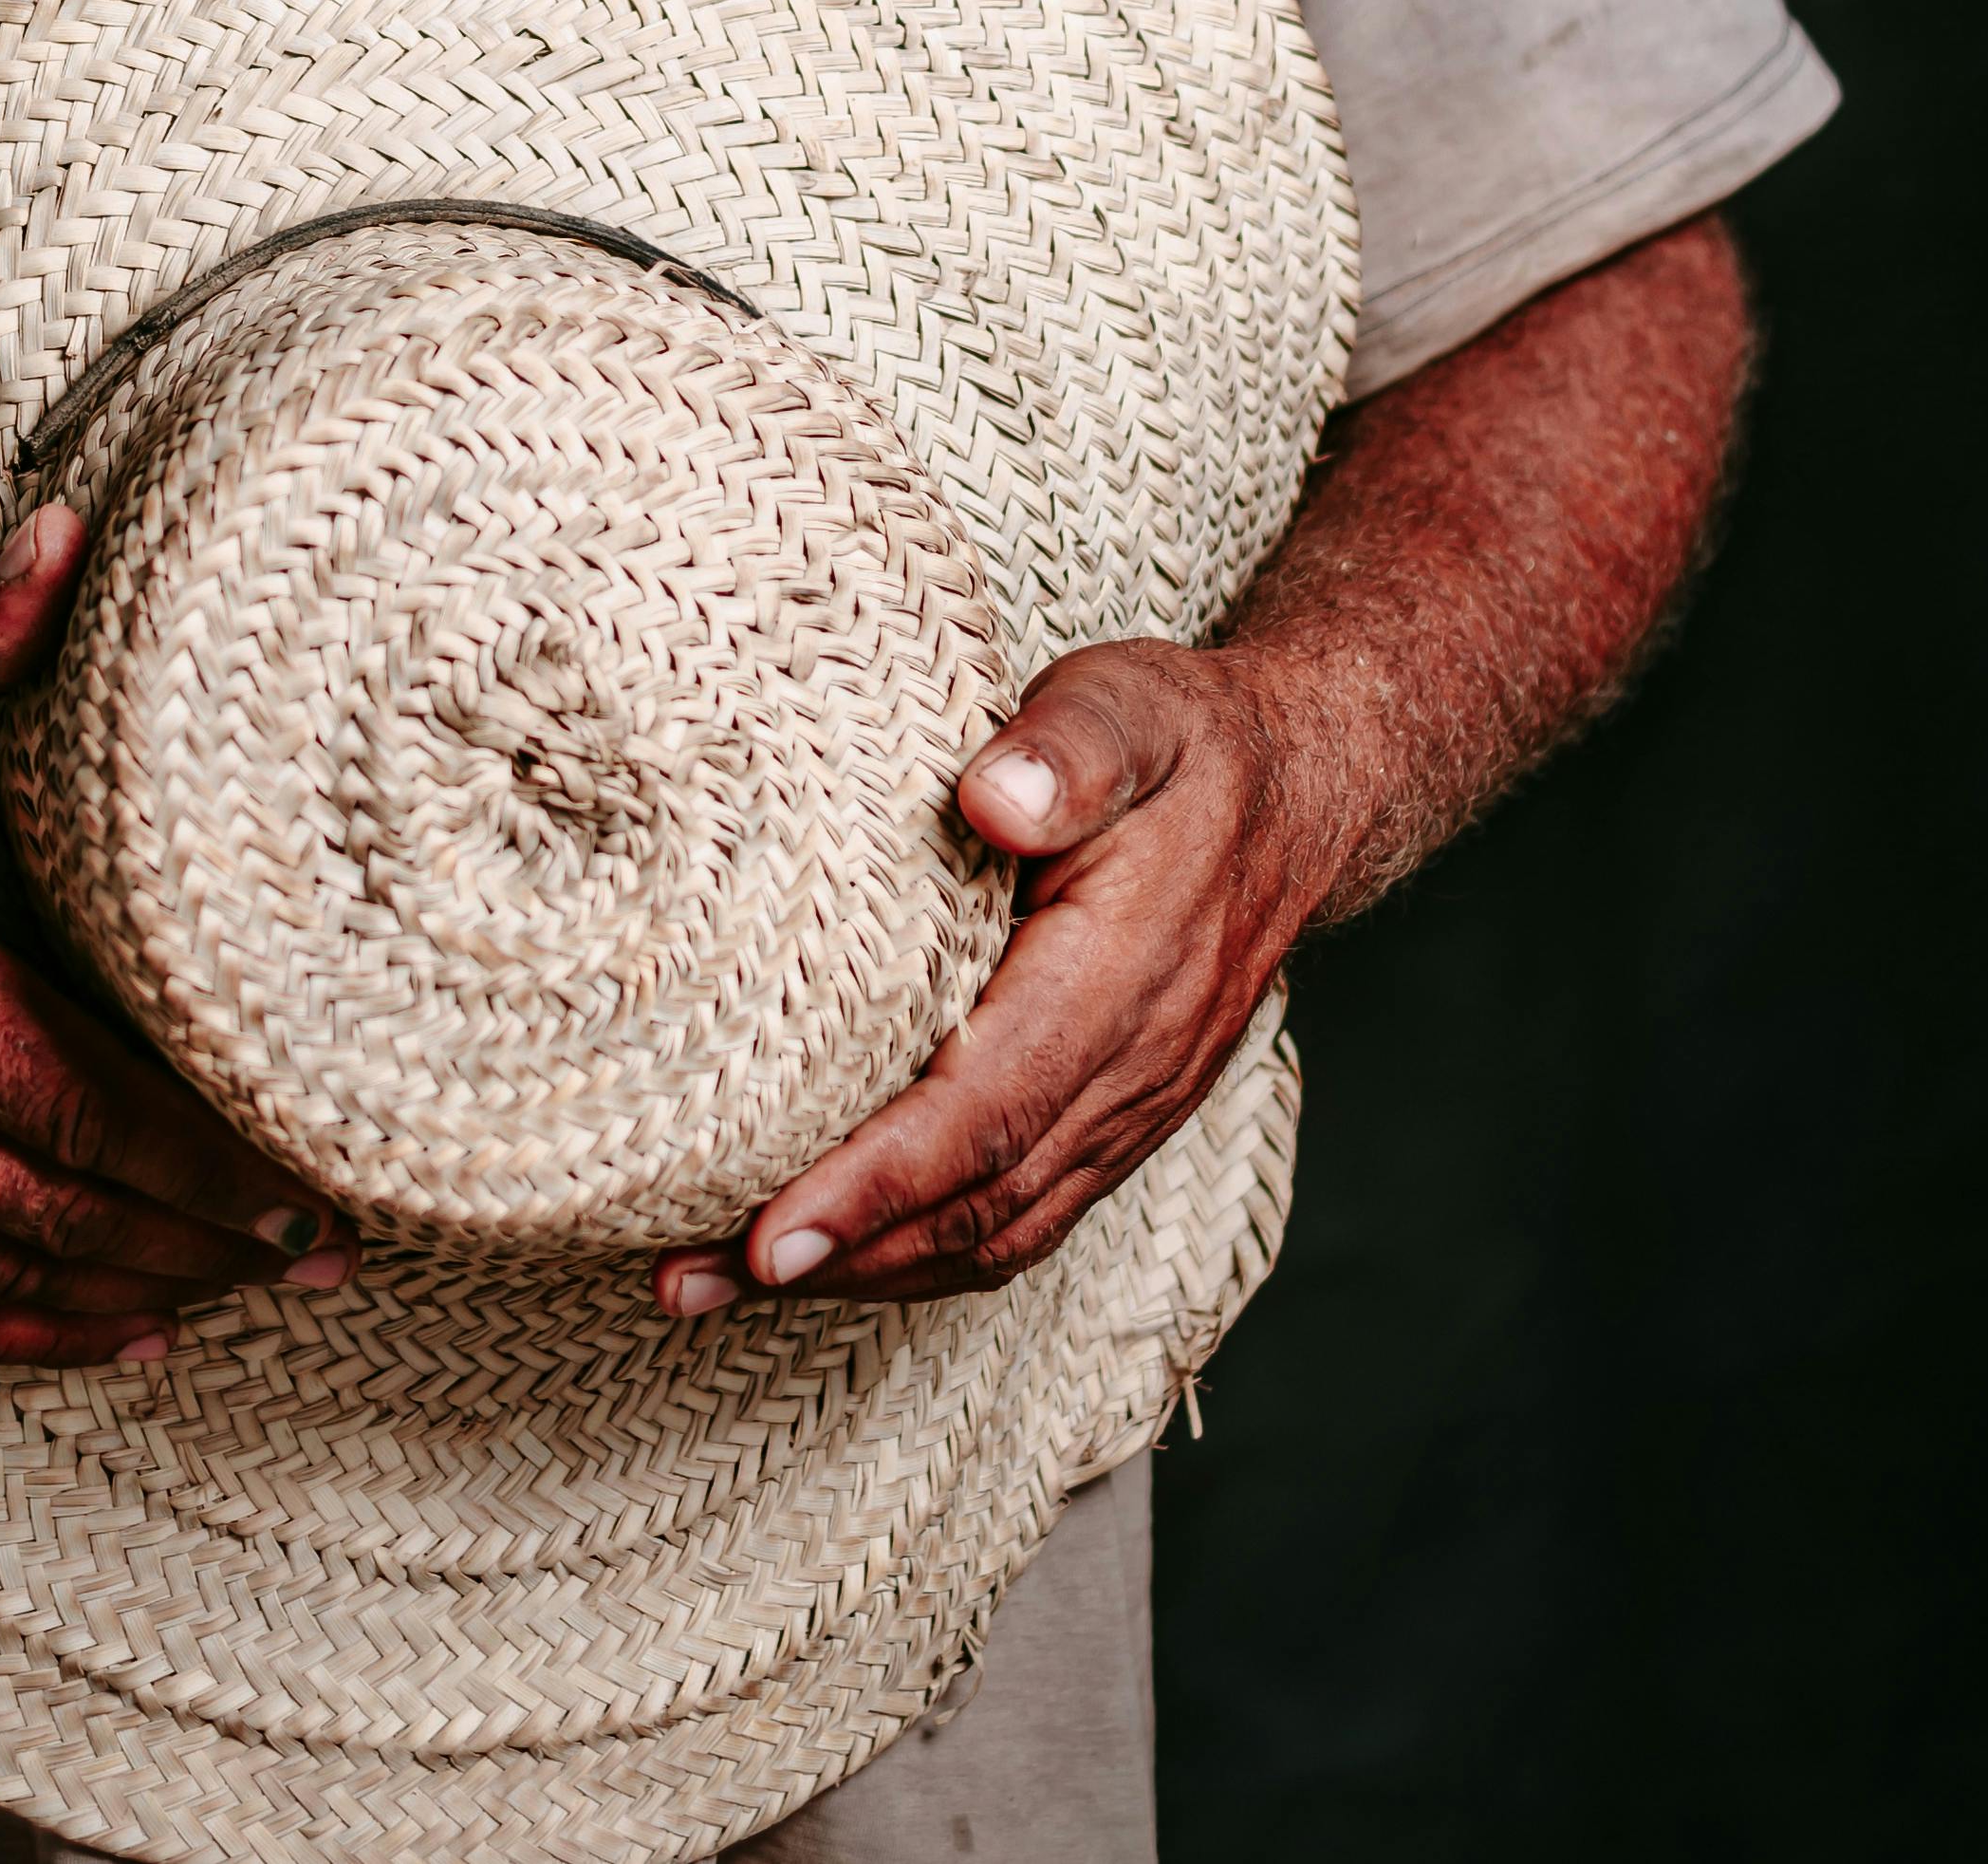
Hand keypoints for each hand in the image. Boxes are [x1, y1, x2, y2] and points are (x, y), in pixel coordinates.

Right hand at [0, 502, 354, 1366]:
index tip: (304, 1190)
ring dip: (134, 1296)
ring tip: (245, 1296)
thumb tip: (71, 530)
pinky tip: (104, 1338)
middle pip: (69, 1212)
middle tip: (325, 1258)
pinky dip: (21, 1335)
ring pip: (5, 1272)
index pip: (86, 1107)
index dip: (202, 1164)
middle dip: (207, 1243)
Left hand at [650, 639, 1329, 1318]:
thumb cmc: (1187, 741)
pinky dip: (920, 1254)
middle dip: (833, 1256)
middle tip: (688, 1281)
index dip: (876, 1184)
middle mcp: (1133, 1070)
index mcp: (1124, 976)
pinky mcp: (1116, 1119)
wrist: (1299, 793)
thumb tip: (992, 799)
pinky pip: (1019, 1216)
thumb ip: (1071, 747)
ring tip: (717, 1286)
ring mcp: (1132, 1109)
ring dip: (862, 1274)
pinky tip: (834, 1256)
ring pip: (995, 1231)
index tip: (769, 1236)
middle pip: (976, 1201)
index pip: (988, 1111)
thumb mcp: (1133, 703)